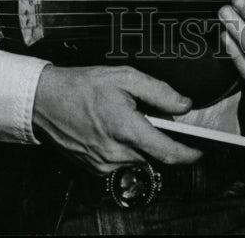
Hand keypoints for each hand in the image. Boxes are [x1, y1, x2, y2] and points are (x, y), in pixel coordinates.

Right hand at [32, 64, 201, 173]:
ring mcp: (103, 164)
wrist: (44, 101)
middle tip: (146, 115)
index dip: (188, 153)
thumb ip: (158, 91)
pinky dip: (123, 147)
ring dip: (139, 142)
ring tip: (123, 117)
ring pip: (137, 158)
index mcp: (125, 128)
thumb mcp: (124, 76)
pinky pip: (120, 161)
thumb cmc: (81, 86)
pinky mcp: (94, 169)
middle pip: (153, 154)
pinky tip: (111, 128)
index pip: (167, 151)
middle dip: (157, 137)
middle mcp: (115, 152)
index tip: (200, 150)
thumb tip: (183, 104)